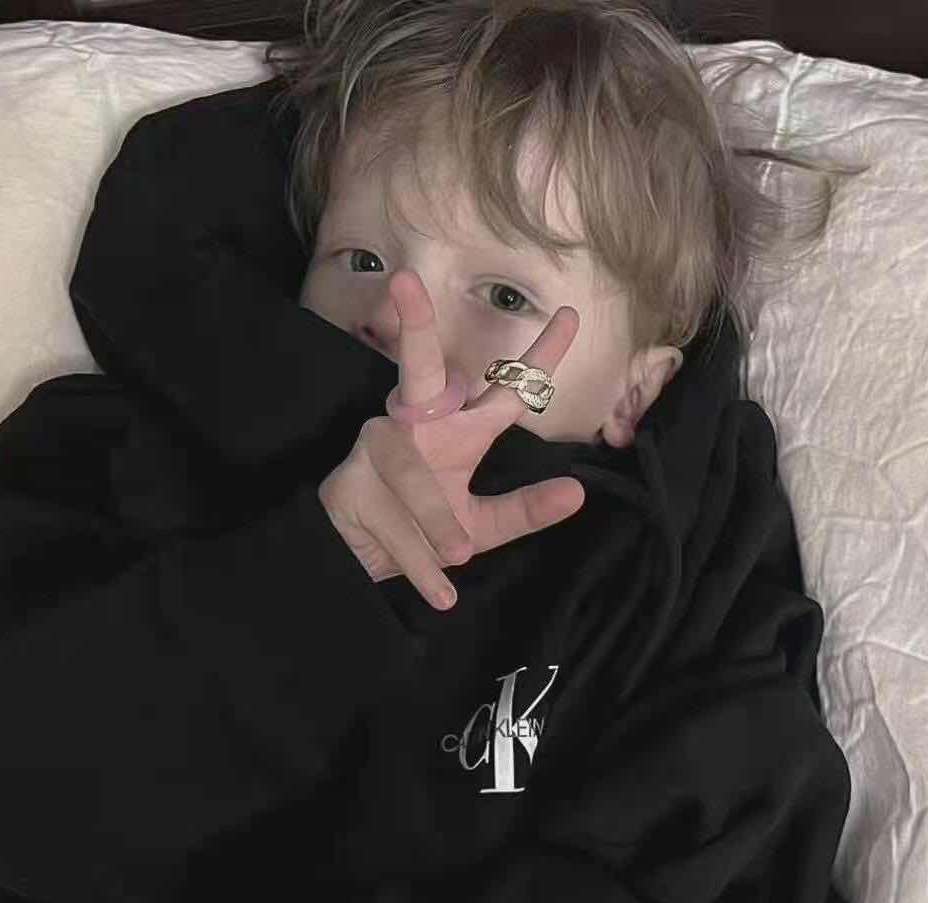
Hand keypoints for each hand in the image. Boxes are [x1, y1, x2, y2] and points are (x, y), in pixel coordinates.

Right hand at [318, 268, 584, 610]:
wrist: (359, 557)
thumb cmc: (424, 528)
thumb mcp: (482, 526)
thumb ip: (524, 510)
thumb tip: (578, 493)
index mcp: (457, 430)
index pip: (505, 390)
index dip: (538, 356)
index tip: (570, 316)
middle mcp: (416, 427)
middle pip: (416, 369)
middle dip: (412, 325)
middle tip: (405, 280)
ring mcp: (378, 453)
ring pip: (413, 477)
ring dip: (434, 518)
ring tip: (459, 555)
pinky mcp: (349, 488)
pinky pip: (391, 525)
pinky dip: (417, 565)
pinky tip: (441, 597)